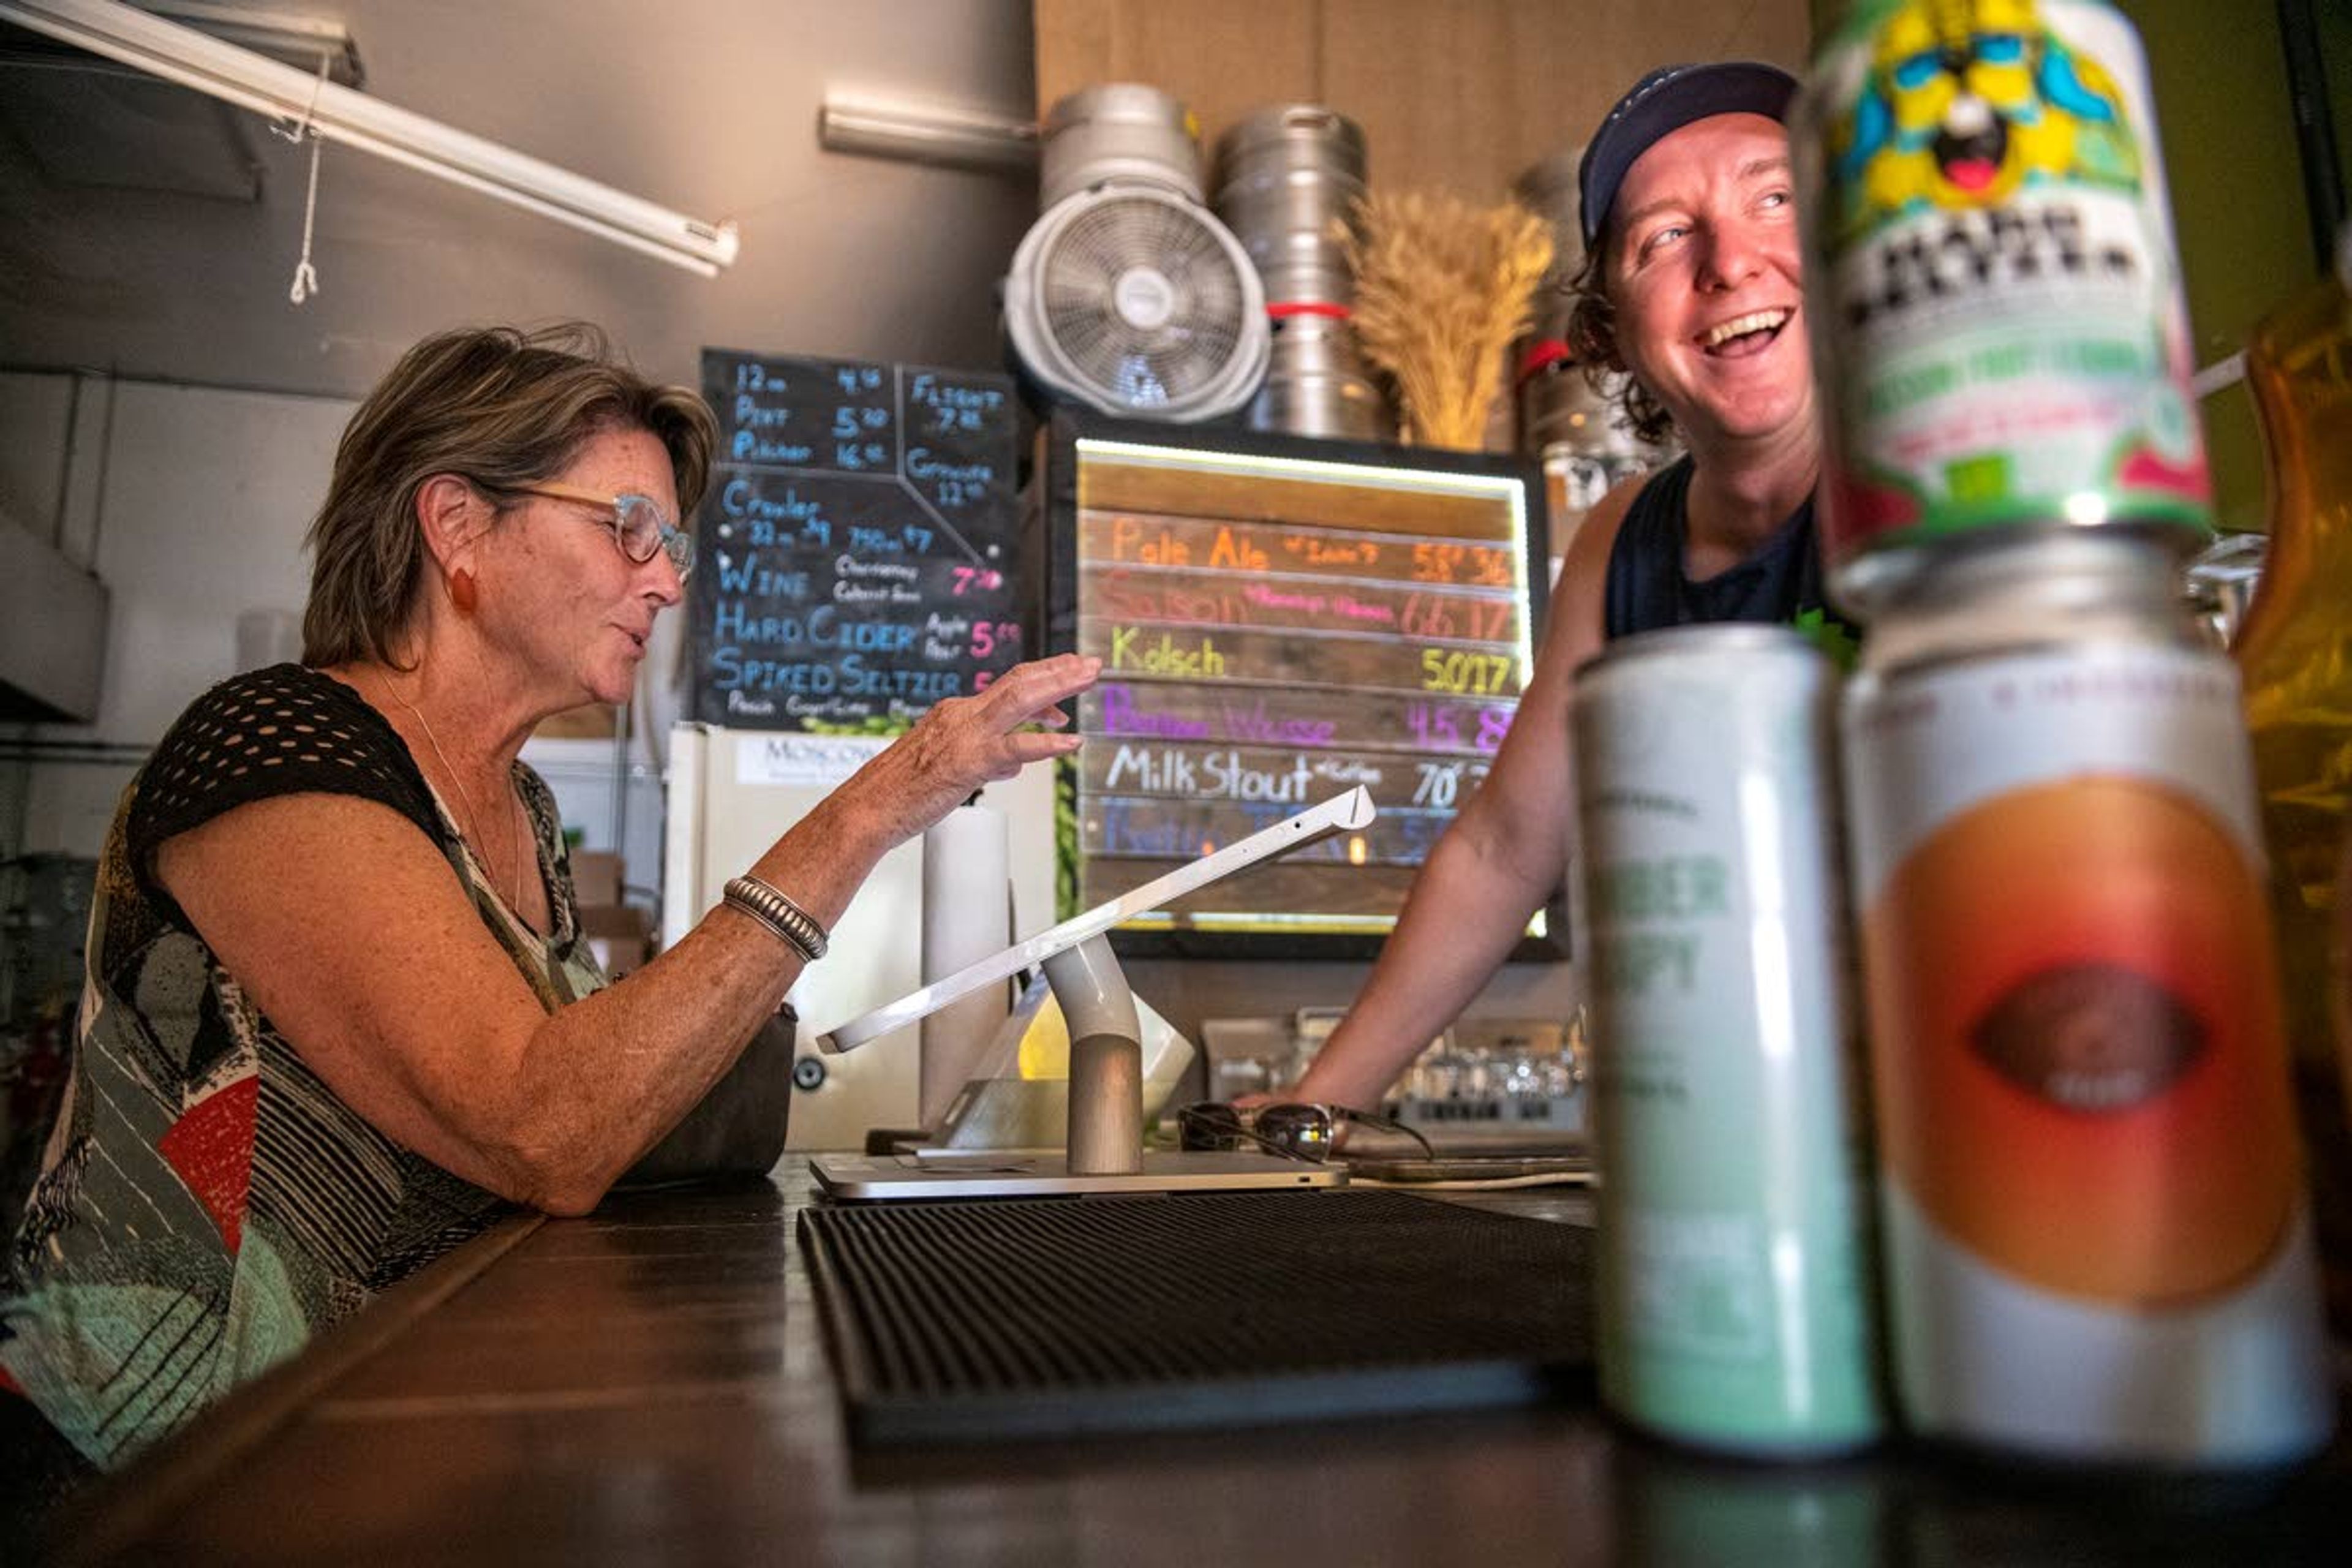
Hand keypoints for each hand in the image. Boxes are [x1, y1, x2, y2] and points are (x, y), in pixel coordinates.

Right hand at [840, 653, 1100, 847]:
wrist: (867, 809)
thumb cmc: (902, 793)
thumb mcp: (948, 767)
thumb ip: (985, 759)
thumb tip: (1015, 763)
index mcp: (955, 713)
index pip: (1007, 686)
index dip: (1042, 676)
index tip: (1069, 670)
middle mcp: (962, 716)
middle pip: (1019, 682)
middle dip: (1059, 670)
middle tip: (1091, 664)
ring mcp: (965, 736)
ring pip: (1021, 701)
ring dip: (1059, 687)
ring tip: (1090, 679)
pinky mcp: (968, 762)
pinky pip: (1015, 748)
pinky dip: (1047, 744)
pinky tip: (1070, 742)